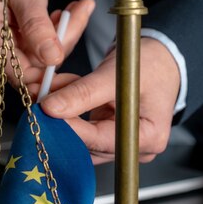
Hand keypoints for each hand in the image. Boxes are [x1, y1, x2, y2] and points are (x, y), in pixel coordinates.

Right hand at [0, 0, 93, 92]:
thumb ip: (37, 25)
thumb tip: (53, 58)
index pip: (22, 76)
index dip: (50, 75)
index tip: (76, 61)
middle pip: (37, 67)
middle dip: (64, 40)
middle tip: (81, 10)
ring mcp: (2, 59)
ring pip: (43, 61)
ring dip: (63, 36)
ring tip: (74, 9)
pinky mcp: (13, 58)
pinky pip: (41, 56)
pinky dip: (56, 38)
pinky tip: (61, 18)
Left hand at [41, 38, 180, 163]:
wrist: (162, 57)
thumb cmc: (153, 64)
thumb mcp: (117, 74)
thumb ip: (84, 92)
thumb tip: (51, 108)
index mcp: (149, 138)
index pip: (101, 141)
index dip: (70, 128)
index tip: (46, 112)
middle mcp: (136, 146)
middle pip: (90, 145)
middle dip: (63, 121)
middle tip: (40, 101)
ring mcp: (122, 141)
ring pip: (83, 137)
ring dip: (63, 114)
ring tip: (46, 90)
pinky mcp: (110, 132)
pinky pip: (84, 127)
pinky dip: (70, 109)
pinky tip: (58, 92)